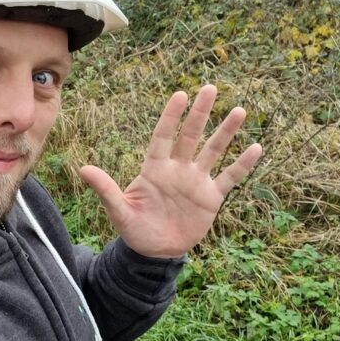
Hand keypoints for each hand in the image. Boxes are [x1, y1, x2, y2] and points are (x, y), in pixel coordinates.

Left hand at [79, 86, 262, 257]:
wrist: (155, 252)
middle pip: (191, 136)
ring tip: (239, 110)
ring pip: (214, 151)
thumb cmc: (134, 229)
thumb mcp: (119, 211)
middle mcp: (177, 169)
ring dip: (226, 132)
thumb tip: (83, 169)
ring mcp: (196, 182)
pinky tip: (256, 148)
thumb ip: (105, 189)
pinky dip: (242, 165)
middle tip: (211, 88)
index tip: (181, 95)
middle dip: (200, 113)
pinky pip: (229, 178)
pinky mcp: (210, 198)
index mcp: (154, 169)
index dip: (171, 116)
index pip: (163, 136)